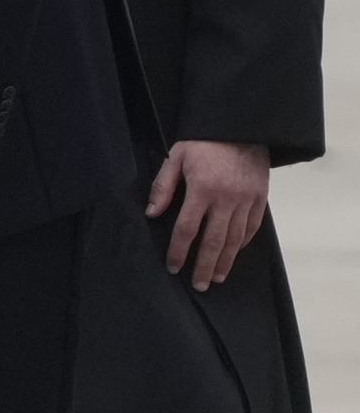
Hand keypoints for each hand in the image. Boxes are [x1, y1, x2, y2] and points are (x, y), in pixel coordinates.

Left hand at [148, 138, 268, 290]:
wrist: (241, 127)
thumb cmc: (204, 141)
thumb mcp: (175, 157)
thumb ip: (163, 186)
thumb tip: (152, 214)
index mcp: (202, 190)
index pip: (187, 229)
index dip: (179, 251)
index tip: (173, 267)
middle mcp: (226, 199)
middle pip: (214, 241)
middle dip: (205, 266)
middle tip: (199, 285)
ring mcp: (246, 200)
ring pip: (235, 238)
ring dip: (226, 261)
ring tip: (217, 277)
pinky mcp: (260, 198)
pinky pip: (253, 226)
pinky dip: (243, 243)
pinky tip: (235, 253)